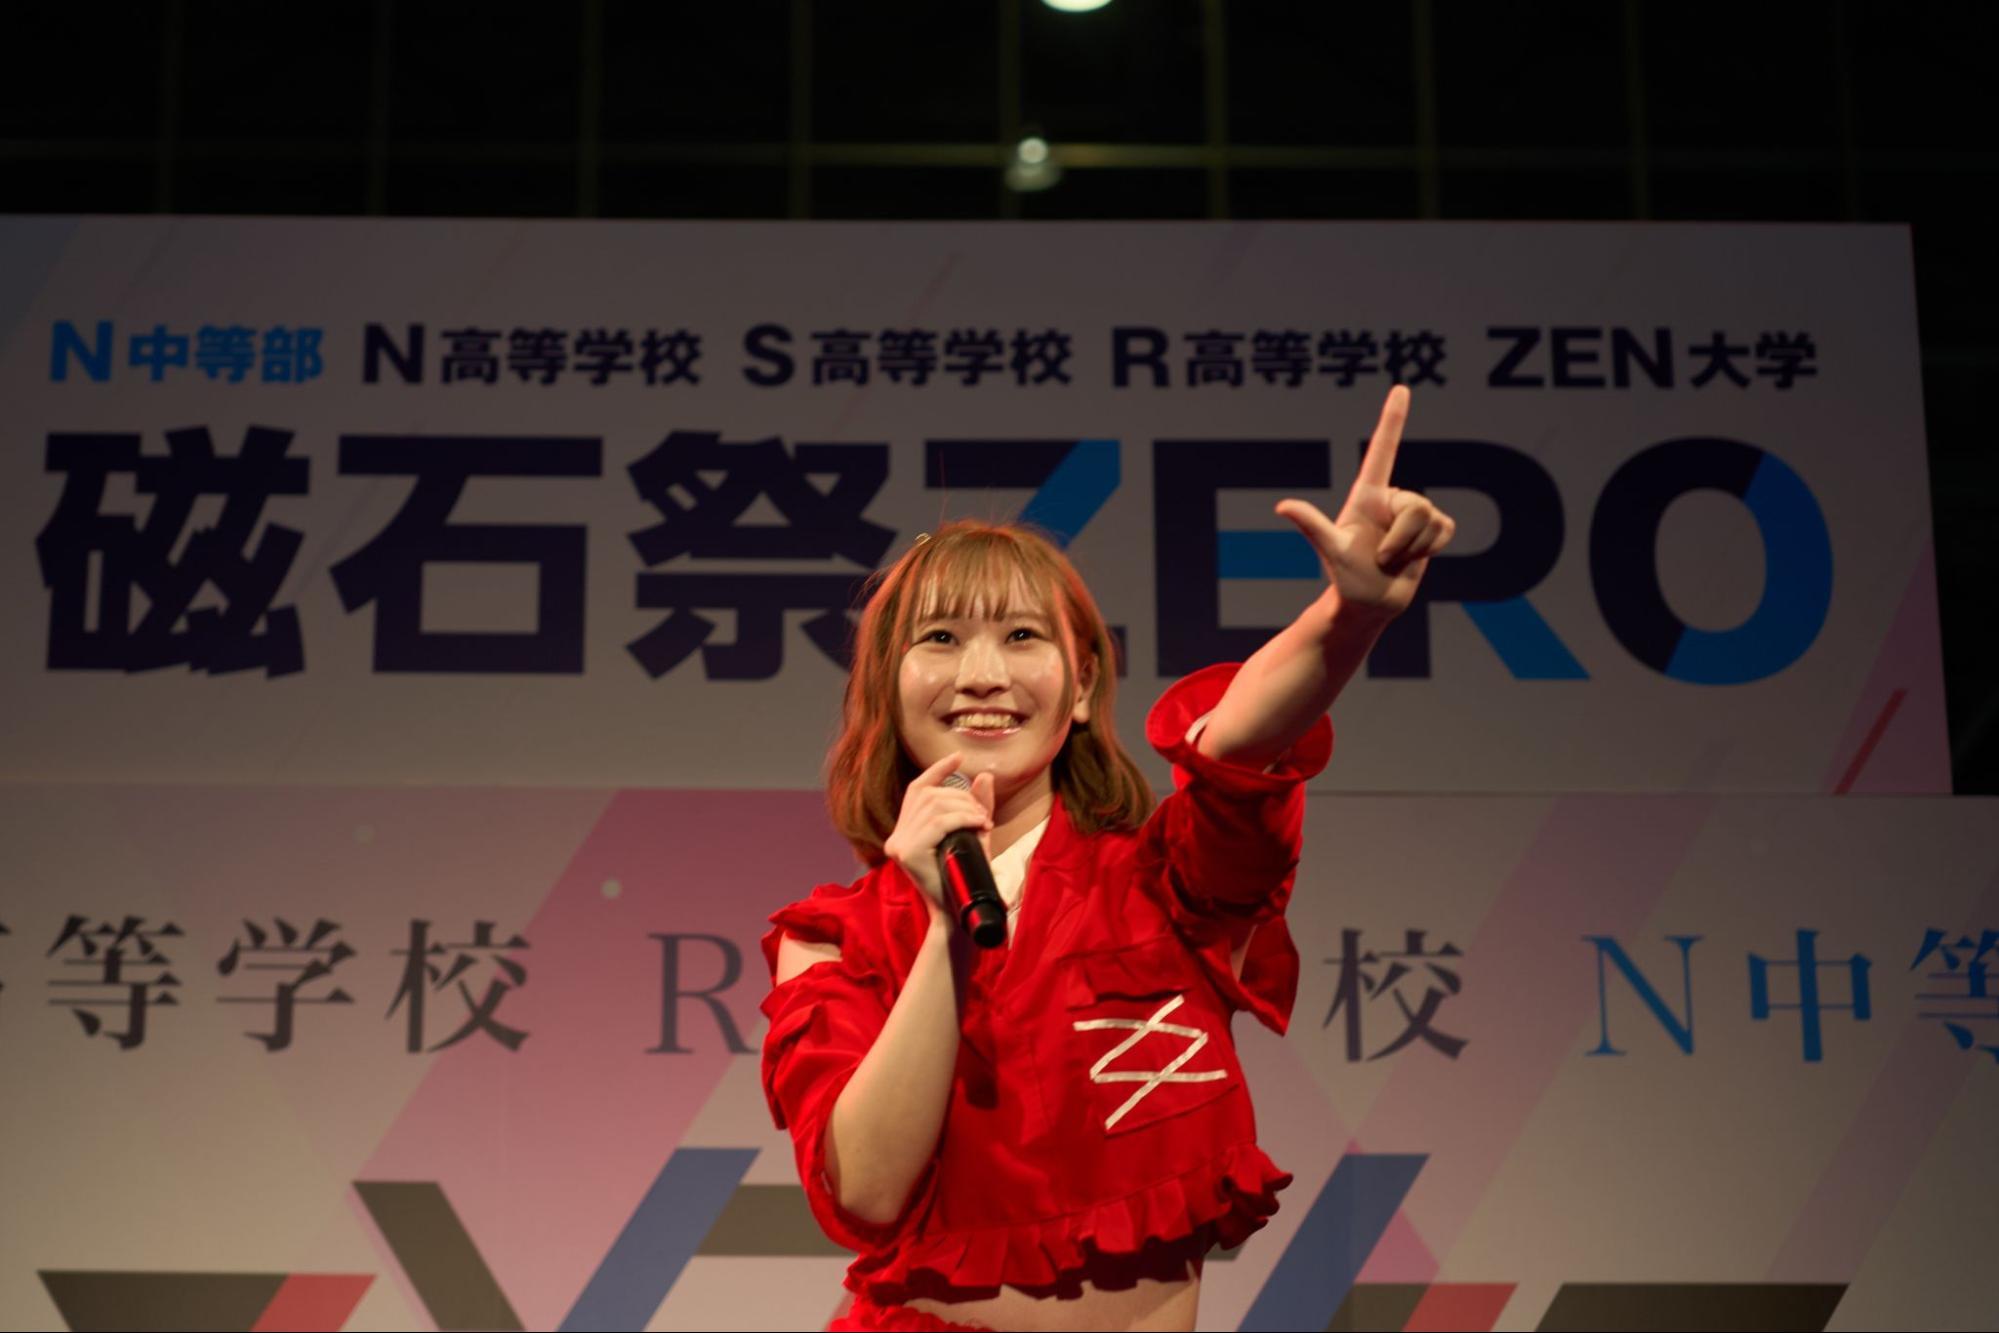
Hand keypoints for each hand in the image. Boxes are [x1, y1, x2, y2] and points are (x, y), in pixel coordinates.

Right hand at [882, 753, 994, 916]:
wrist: (960, 914)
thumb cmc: (966, 877)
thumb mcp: (974, 836)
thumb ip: (977, 807)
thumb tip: (983, 776)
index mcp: (904, 832)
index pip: (916, 789)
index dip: (937, 770)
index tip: (959, 757)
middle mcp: (896, 836)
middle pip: (929, 794)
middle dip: (962, 797)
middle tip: (983, 816)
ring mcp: (899, 844)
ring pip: (934, 805)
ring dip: (966, 809)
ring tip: (983, 823)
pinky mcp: (908, 852)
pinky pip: (939, 822)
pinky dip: (963, 819)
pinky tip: (978, 826)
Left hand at [1275, 385, 1455, 621]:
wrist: (1368, 604)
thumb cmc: (1345, 576)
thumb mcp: (1330, 549)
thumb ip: (1312, 524)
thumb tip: (1283, 505)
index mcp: (1366, 494)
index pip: (1382, 450)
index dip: (1392, 420)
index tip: (1401, 389)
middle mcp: (1391, 498)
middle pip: (1417, 504)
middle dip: (1401, 538)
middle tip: (1381, 556)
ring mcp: (1412, 513)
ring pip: (1432, 518)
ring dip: (1413, 547)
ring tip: (1393, 559)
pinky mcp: (1432, 530)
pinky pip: (1446, 529)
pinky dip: (1431, 549)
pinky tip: (1413, 558)